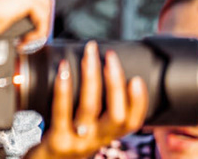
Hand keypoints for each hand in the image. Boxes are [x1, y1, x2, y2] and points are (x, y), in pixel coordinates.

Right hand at [0, 0, 53, 49]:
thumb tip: (10, 17)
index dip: (28, 10)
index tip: (27, 25)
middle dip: (37, 18)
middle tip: (29, 36)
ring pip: (43, 6)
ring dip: (39, 26)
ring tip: (26, 39)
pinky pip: (43, 17)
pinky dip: (38, 32)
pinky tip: (24, 40)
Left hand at [29, 42, 150, 158]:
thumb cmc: (67, 140)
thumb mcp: (88, 129)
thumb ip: (97, 110)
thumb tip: (101, 70)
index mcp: (107, 135)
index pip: (132, 123)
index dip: (139, 103)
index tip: (137, 79)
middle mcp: (97, 140)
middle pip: (117, 114)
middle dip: (115, 82)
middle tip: (109, 55)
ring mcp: (78, 142)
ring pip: (90, 108)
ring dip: (91, 77)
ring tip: (88, 55)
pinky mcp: (58, 141)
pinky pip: (62, 112)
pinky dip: (64, 88)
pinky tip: (63, 69)